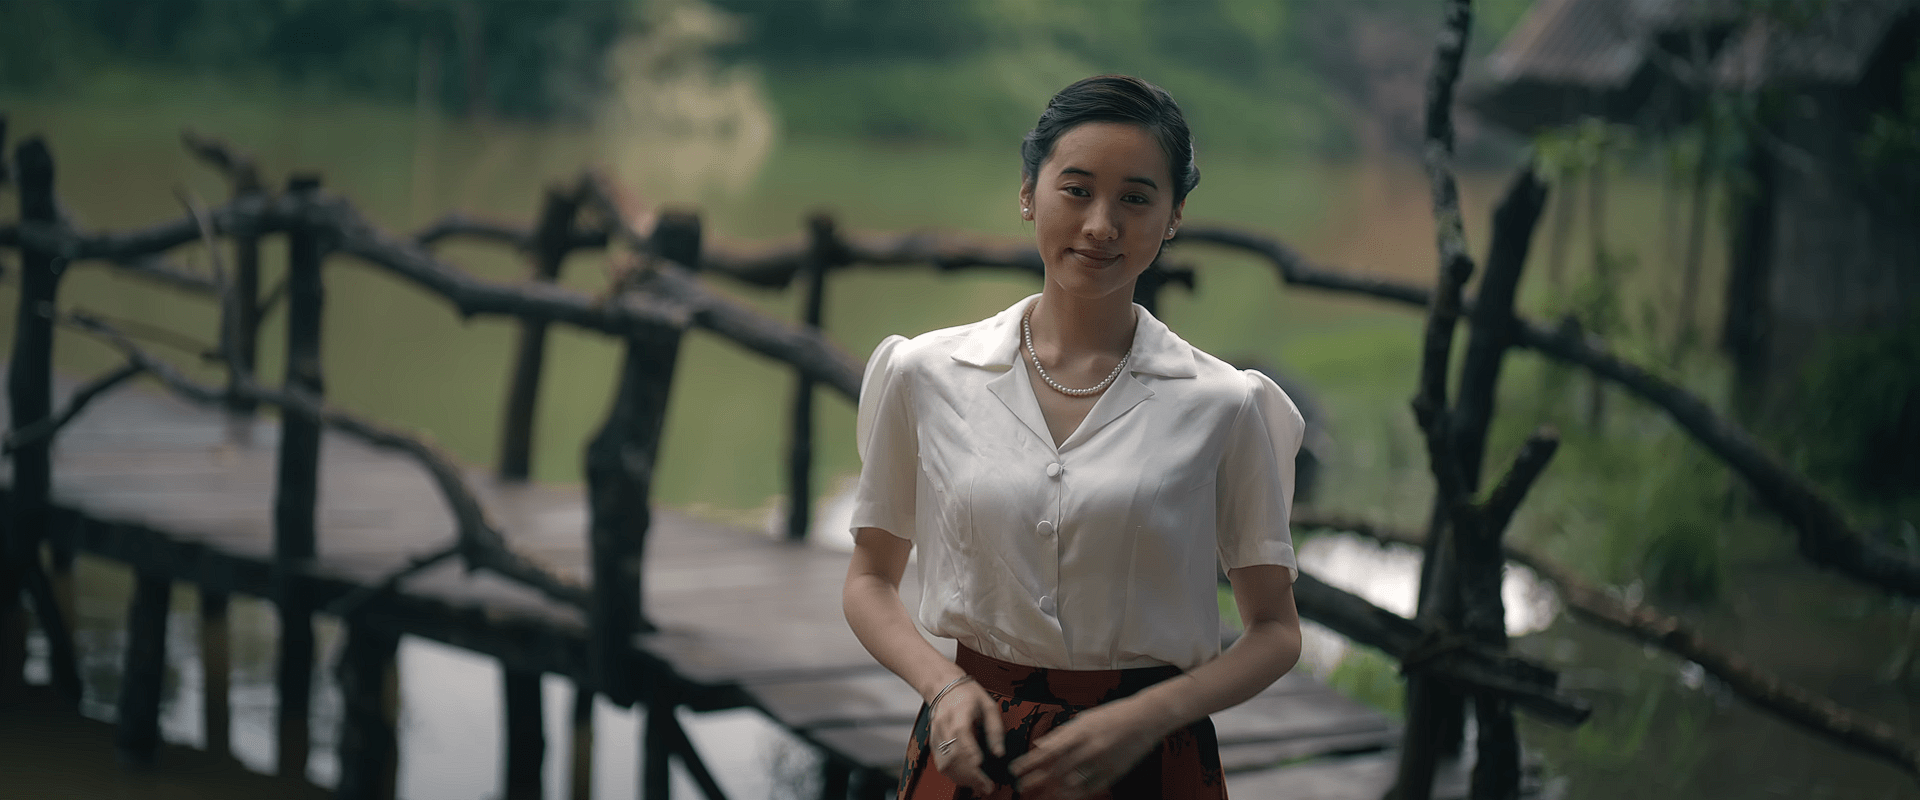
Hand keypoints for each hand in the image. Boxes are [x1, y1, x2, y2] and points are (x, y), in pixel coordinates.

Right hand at [929, 679, 1004, 793]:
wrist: (943, 687)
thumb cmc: (968, 695)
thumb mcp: (989, 706)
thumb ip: (995, 729)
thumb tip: (999, 753)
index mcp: (959, 712)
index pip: (961, 733)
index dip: (969, 750)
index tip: (980, 765)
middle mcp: (944, 726)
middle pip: (953, 754)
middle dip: (970, 775)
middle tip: (987, 786)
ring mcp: (937, 736)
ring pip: (945, 764)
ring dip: (962, 779)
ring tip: (979, 786)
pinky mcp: (934, 744)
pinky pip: (942, 764)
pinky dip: (954, 775)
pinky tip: (967, 779)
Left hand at [1009, 700, 1163, 799]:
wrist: (1145, 719)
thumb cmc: (1112, 715)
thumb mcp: (1084, 719)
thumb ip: (1060, 734)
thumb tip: (1039, 745)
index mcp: (1080, 732)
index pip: (1047, 752)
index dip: (1028, 763)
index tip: (1014, 770)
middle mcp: (1089, 748)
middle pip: (1055, 771)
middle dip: (1035, 781)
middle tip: (1020, 788)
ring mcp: (1102, 763)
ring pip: (1071, 784)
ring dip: (1051, 792)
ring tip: (1038, 796)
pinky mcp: (1113, 774)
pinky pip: (1090, 789)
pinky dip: (1074, 794)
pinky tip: (1062, 796)